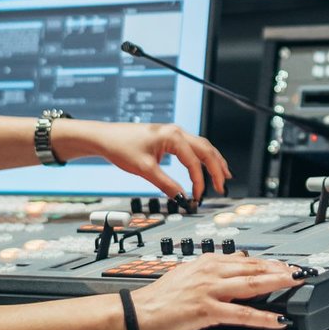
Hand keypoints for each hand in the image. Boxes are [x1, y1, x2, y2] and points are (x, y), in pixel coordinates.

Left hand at [52, 119, 231, 200]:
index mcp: (173, 136)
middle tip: (223, 187)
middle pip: (206, 150)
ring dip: (213, 161)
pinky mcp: (169, 138)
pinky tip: (206, 166)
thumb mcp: (144, 169)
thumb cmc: (120, 146)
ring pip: (202, 147)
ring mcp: (174, 133)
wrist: (104, 137)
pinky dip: (203, 158)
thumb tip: (182, 198)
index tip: (198, 197)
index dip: (199, 181)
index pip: (194, 161)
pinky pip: (193, 147)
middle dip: (217, 169)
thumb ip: (166, 184)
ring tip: (224, 176)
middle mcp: (177, 132)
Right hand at [130, 254, 303, 329]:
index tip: (288, 266)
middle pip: (254, 268)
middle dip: (281, 269)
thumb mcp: (189, 274)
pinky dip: (263, 317)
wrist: (138, 311)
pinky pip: (242, 313)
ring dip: (278, 283)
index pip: (246, 260)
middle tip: (302, 272)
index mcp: (208, 262)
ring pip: (252, 284)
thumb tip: (236, 265)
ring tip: (298, 285)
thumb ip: (213, 271)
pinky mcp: (207, 309)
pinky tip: (278, 320)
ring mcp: (210, 290)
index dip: (270, 263)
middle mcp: (211, 271)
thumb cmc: (161, 297)